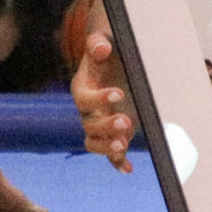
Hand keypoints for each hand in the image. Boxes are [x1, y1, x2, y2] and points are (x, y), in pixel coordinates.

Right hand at [68, 0, 134, 172]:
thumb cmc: (106, 50)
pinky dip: (117, 162)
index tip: (119, 93)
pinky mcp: (111, 133)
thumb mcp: (102, 42)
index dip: (98, 99)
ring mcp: (98, 123)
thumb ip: (97, 44)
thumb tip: (102, 49)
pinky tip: (128, 169)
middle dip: (106, 126)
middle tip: (126, 122)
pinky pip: (109, 153)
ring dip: (106, 147)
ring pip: (93, 142)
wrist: (112, 59)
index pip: (83, 99)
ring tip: (122, 145)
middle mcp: (87, 109)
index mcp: (82, 88)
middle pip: (89, 125)